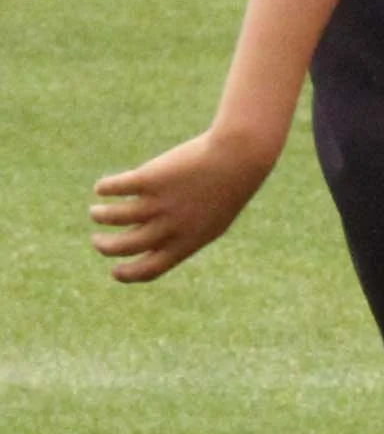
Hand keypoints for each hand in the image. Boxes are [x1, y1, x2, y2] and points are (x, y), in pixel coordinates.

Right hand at [90, 127, 278, 281]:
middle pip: (124, 246)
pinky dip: (104, 189)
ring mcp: (158, 203)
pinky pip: (114, 188)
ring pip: (112, 217)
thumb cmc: (227, 190)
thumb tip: (153, 240)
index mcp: (186, 243)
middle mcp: (169, 227)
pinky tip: (103, 188)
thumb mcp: (211, 219)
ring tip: (96, 212)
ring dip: (99, 216)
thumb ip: (184, 234)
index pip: (150, 270)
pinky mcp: (148, 178)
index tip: (114, 271)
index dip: (127, 274)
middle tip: (96, 241)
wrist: (237, 159)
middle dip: (105, 247)